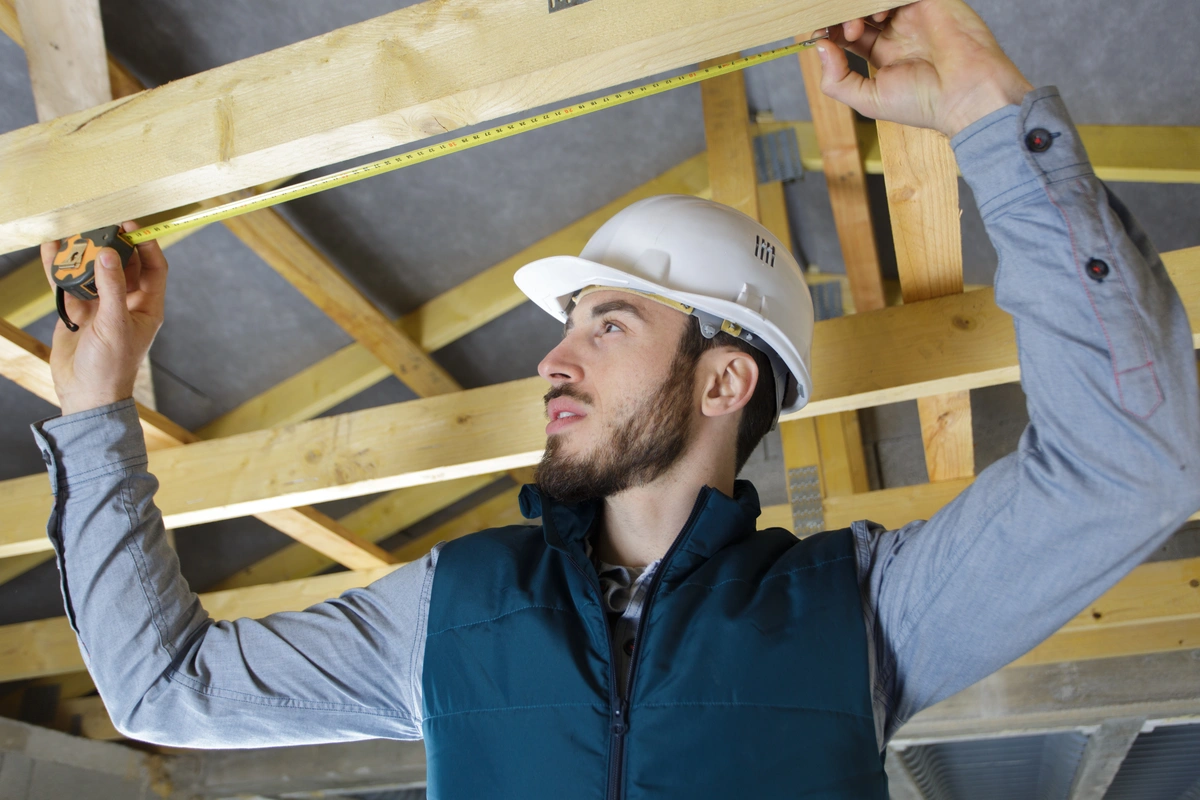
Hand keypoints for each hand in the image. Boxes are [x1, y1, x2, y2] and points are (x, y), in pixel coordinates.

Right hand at [41, 221, 167, 415]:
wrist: (86, 394)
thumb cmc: (111, 366)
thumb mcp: (115, 324)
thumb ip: (111, 288)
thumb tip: (109, 254)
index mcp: (147, 307)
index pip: (154, 268)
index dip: (145, 245)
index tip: (131, 225)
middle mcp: (126, 303)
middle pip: (122, 264)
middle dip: (112, 244)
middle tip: (99, 224)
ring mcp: (101, 306)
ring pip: (94, 271)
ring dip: (84, 253)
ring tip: (74, 231)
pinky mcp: (78, 311)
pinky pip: (70, 283)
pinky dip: (61, 267)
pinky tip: (52, 249)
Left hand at [813, 0, 1033, 136]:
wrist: (967, 94)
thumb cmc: (923, 103)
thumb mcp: (868, 100)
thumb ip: (838, 80)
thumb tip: (821, 48)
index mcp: (884, 54)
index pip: (848, 33)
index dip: (830, 31)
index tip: (819, 36)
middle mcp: (898, 32)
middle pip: (858, 11)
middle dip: (841, 18)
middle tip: (843, 32)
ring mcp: (914, 14)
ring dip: (858, 8)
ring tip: (858, 27)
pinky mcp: (931, 1)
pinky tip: (878, 14)